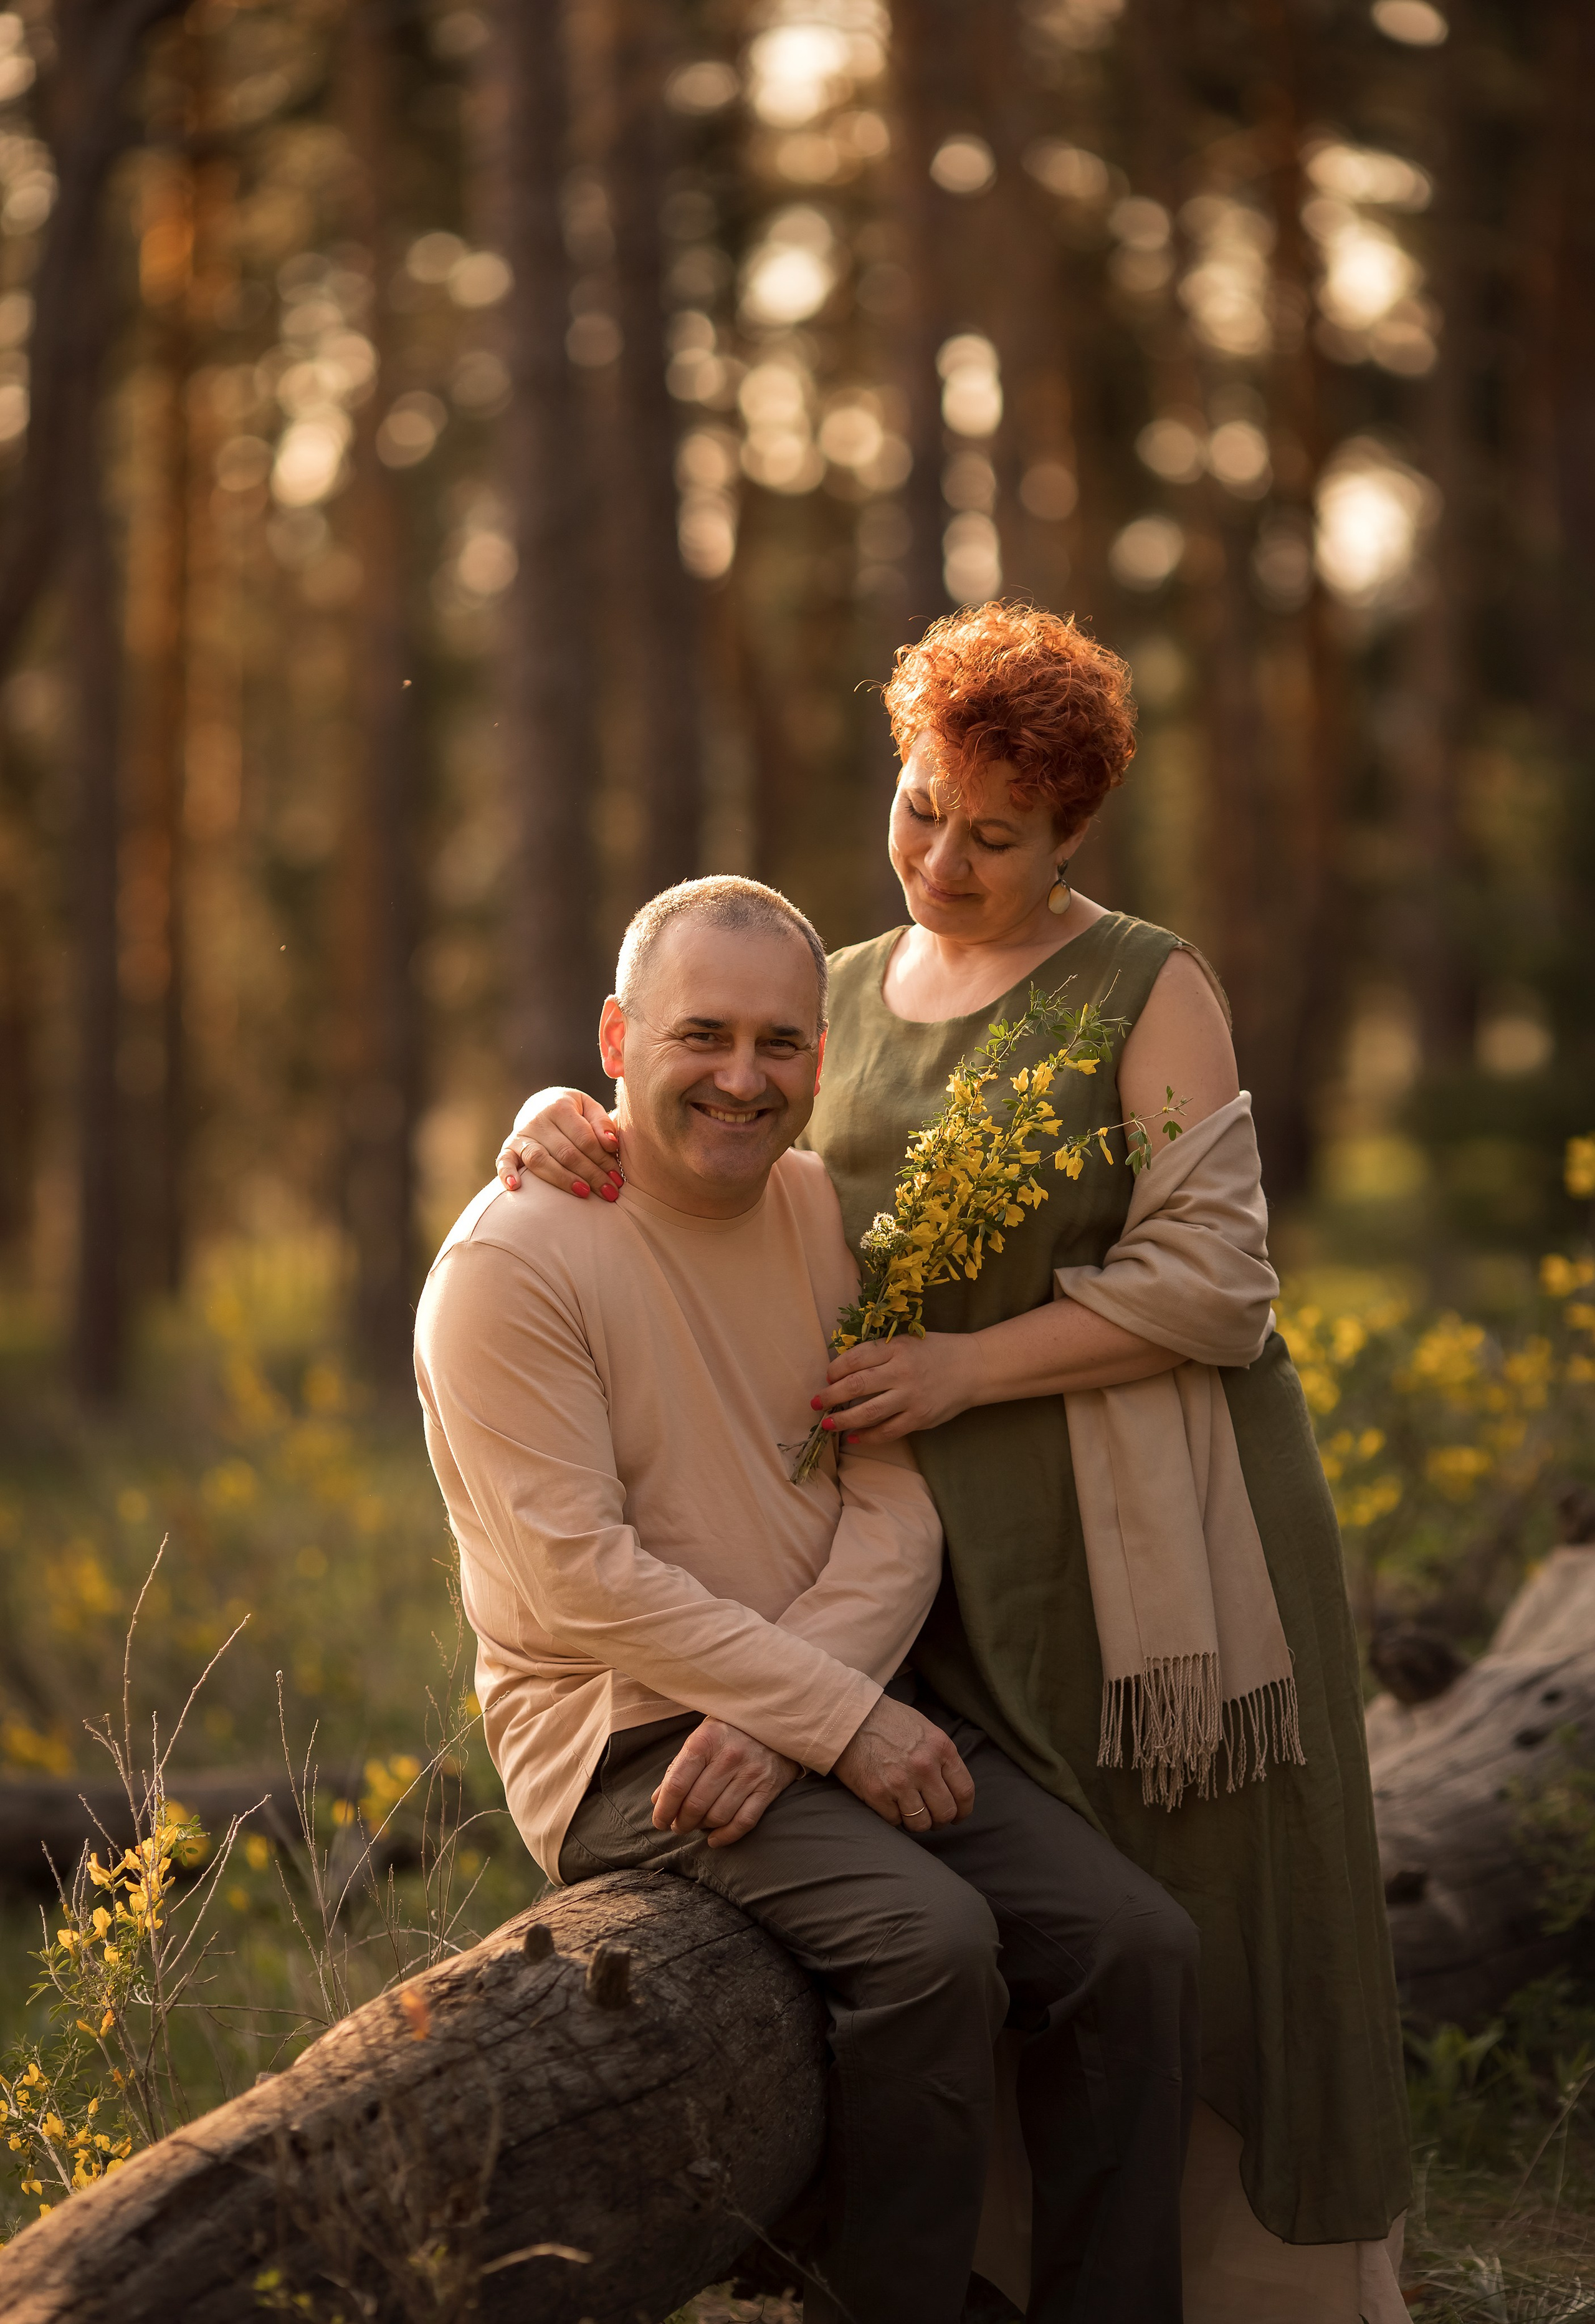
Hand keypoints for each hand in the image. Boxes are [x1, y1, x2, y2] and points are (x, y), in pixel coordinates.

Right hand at [497, 1088, 622, 1200]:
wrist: (540, 1105)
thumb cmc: (572, 1111)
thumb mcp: (589, 1108)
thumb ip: (602, 1124)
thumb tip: (612, 1145)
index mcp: (560, 1107)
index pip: (585, 1139)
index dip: (603, 1160)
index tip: (618, 1178)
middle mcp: (538, 1119)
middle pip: (566, 1153)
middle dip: (591, 1175)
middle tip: (610, 1193)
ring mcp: (521, 1134)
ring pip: (540, 1160)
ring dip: (562, 1180)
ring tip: (584, 1193)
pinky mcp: (508, 1147)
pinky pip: (504, 1161)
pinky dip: (507, 1173)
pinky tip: (515, 1187)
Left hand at [650, 1718, 799, 1847]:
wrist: (772, 1721)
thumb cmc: (728, 1732)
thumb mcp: (700, 1739)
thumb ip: (678, 1768)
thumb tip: (657, 1801)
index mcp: (706, 1740)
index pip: (677, 1785)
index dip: (664, 1809)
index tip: (659, 1822)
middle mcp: (729, 1756)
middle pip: (696, 1804)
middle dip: (681, 1823)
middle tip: (677, 1826)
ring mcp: (751, 1772)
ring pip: (718, 1816)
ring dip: (702, 1828)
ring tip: (696, 1826)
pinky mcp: (769, 1787)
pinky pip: (744, 1822)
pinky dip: (726, 1836)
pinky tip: (714, 1839)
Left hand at [811, 1333, 979, 1445]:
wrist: (974, 1367)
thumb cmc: (936, 1351)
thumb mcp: (907, 1341)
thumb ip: (880, 1352)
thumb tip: (843, 1369)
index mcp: (897, 1348)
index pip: (856, 1358)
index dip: (835, 1369)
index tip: (827, 1377)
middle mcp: (902, 1372)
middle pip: (856, 1386)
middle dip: (830, 1396)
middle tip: (815, 1402)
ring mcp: (911, 1397)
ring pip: (868, 1412)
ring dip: (843, 1420)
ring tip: (827, 1424)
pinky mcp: (920, 1418)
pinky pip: (888, 1431)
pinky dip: (867, 1437)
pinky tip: (853, 1438)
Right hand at [832, 1696, 973, 1829]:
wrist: (850, 1716)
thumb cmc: (889, 1721)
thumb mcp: (926, 1729)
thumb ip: (942, 1756)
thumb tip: (952, 1786)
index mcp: (941, 1748)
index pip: (964, 1791)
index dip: (963, 1810)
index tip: (957, 1815)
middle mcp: (924, 1767)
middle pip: (945, 1812)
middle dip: (941, 1820)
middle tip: (932, 1818)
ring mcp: (900, 1782)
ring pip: (920, 1823)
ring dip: (917, 1822)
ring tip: (910, 1813)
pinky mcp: (877, 1794)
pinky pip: (895, 1821)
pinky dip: (894, 1817)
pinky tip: (889, 1804)